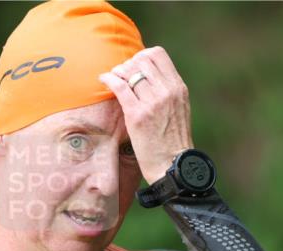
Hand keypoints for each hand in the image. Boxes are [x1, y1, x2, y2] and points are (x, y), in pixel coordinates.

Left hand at [98, 46, 193, 183]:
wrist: (172, 164)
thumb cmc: (172, 141)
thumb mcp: (178, 108)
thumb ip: (167, 91)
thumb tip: (149, 76)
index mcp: (178, 87)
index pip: (158, 54)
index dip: (142, 57)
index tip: (135, 68)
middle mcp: (167, 91)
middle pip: (142, 59)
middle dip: (128, 64)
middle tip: (122, 76)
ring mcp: (152, 102)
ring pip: (129, 70)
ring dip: (118, 72)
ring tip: (113, 79)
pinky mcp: (137, 115)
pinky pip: (120, 86)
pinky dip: (109, 79)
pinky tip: (103, 80)